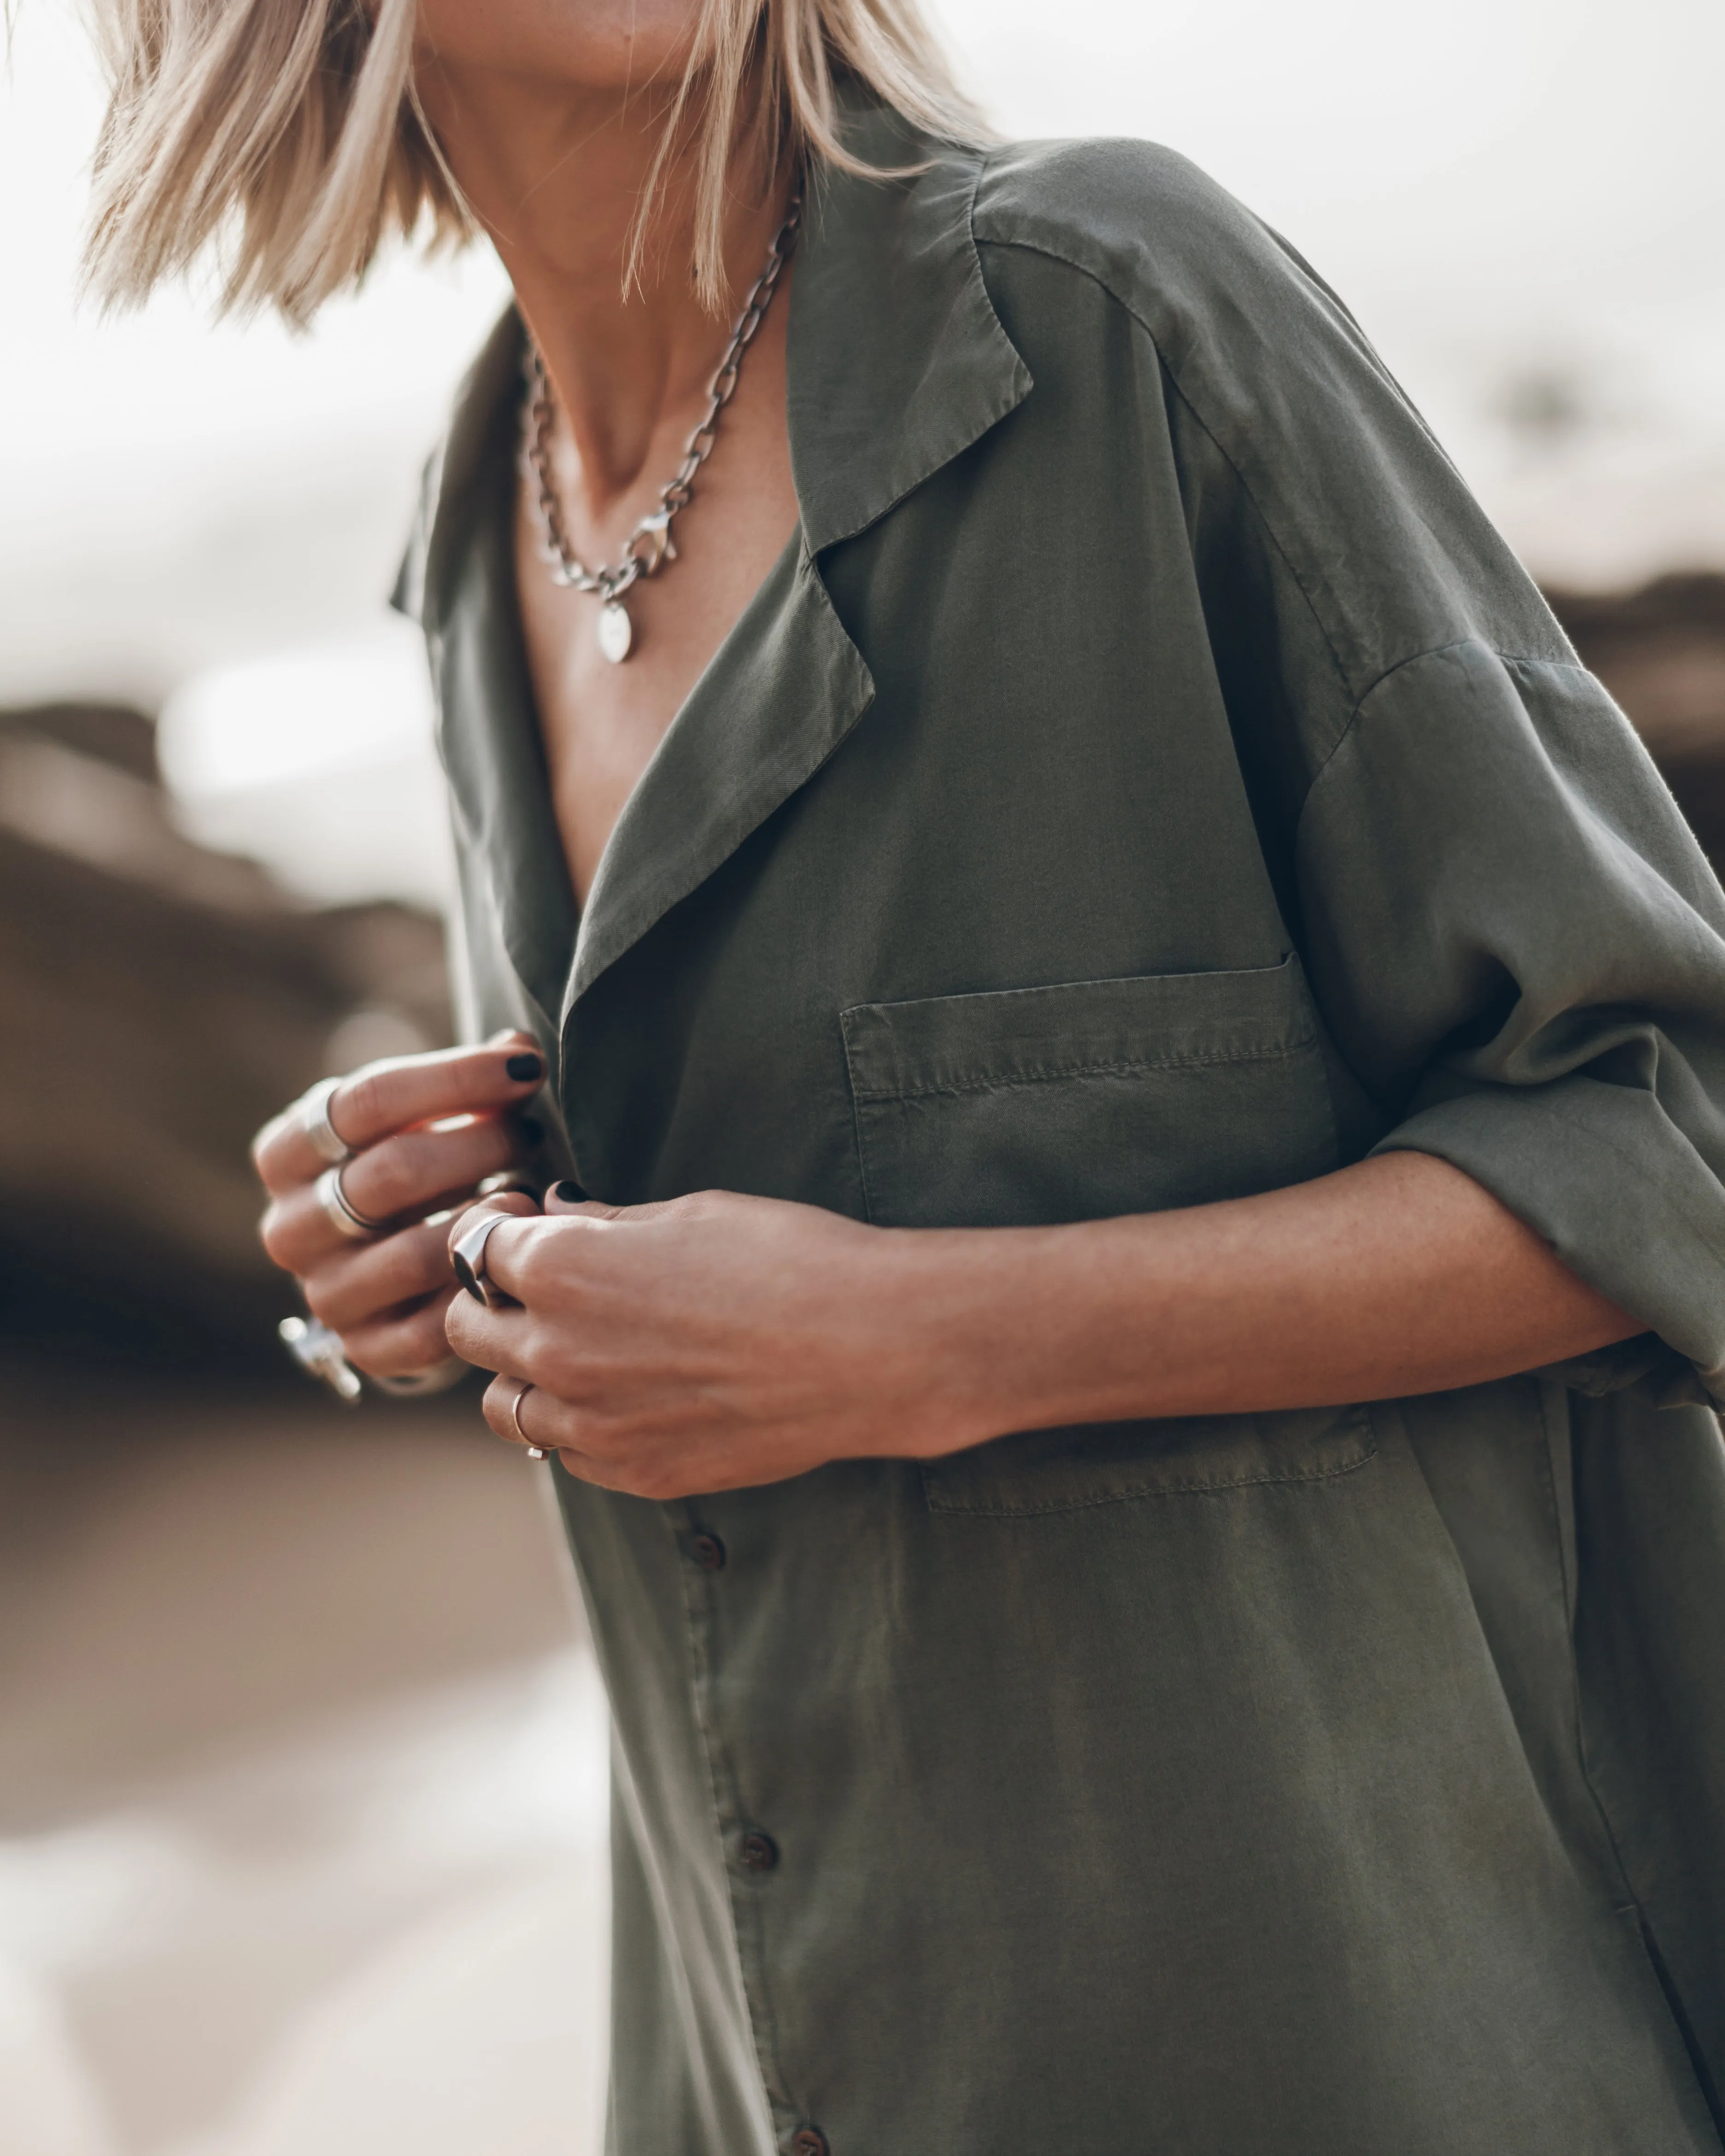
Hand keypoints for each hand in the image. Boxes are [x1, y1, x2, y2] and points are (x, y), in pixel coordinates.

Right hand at [252, 1033, 548, 1379]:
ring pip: (413, 1255)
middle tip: (531, 1132)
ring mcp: (324, 1295)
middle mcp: (289, 1228)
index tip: (526, 1067)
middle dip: (481, 1145)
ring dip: (486, 1220)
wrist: (402, 1276)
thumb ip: (470, 1082)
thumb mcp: (427, 1118)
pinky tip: (512, 1258)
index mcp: (287, 1154)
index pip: (366, 1101)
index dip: (457, 1077)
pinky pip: (431, 1329)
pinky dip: (478, 1292)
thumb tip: (519, 1049)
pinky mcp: (365, 1351)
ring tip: (532, 1193)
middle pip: (393, 1173)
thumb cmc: (423, 1172)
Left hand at [444, 1186, 996, 1495]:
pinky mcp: (638, 1474)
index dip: (495, 1231)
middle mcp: (556, 1351)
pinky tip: (622, 1399)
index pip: (478, 1249)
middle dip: (490, 1303)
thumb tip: (559, 1216)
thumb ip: (607, 1225)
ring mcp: (592, 1424)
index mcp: (560, 1268)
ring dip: (522, 1375)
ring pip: (504, 1408)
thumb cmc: (790, 1260)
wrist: (870, 1347)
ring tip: (574, 1352)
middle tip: (531, 1289)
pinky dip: (577, 1428)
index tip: (517, 1225)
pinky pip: (570, 1456)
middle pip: (468, 1331)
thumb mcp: (689, 1214)